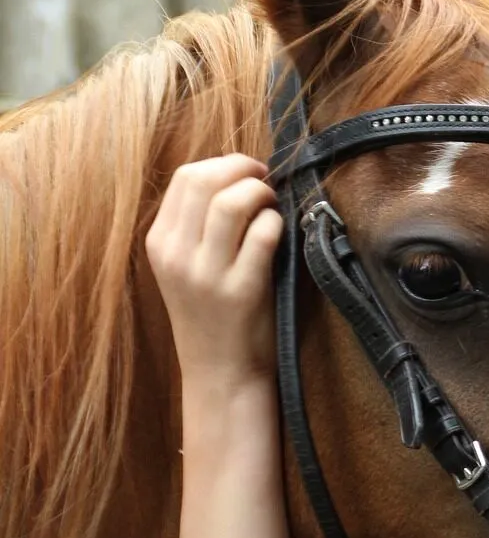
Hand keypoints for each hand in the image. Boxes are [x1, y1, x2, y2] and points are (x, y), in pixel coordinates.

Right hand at [145, 154, 281, 389]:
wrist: (220, 373)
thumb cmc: (213, 316)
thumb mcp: (186, 268)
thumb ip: (198, 227)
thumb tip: (235, 178)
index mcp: (159, 242)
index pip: (185, 178)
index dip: (223, 164)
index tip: (247, 172)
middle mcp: (176, 255)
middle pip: (204, 180)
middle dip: (242, 169)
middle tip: (265, 181)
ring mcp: (206, 274)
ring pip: (232, 203)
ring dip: (261, 193)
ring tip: (273, 205)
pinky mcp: (241, 291)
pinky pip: (262, 235)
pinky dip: (275, 223)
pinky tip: (279, 232)